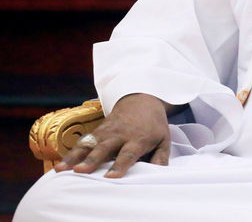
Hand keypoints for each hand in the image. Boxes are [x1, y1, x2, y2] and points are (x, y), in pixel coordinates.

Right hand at [54, 93, 174, 177]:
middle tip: (81, 171)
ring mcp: (106, 132)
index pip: (128, 153)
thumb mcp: (164, 139)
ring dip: (74, 157)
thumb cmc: (154, 126)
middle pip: (104, 148)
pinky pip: (82, 143)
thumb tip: (158, 174)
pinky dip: (71, 154)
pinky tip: (60, 166)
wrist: (141, 101)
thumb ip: (161, 157)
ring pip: (89, 145)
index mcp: (139, 138)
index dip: (120, 165)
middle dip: (92, 159)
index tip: (111, 177)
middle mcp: (120, 134)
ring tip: (61, 170)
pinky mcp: (96, 132)